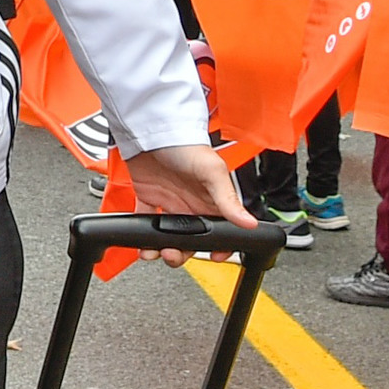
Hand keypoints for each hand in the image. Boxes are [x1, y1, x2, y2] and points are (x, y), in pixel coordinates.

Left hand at [119, 141, 257, 261]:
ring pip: (169, 235)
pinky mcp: (150, 197)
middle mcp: (192, 204)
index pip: (221, 229)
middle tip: (173, 255)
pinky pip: (145, 221)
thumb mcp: (212, 171)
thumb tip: (249, 223)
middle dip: (183, 252)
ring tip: (153, 252)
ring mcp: (170, 202)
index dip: (219, 247)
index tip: (213, 258)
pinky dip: (141, 234)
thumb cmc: (185, 144)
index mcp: (212, 200)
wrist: (151, 130)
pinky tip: (140, 241)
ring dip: (161, 247)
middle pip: (192, 238)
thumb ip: (228, 199)